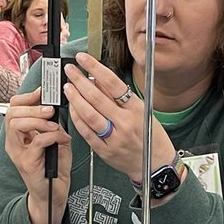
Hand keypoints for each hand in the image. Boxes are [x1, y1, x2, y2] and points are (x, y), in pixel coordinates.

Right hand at [3, 87, 71, 223]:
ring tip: (53, 126)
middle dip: (33, 107)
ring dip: (39, 120)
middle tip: (49, 110)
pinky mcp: (27, 163)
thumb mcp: (56, 141)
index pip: (13, 108)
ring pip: (17, 124)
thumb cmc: (54, 170)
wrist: (53, 195)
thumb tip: (57, 113)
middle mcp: (14, 143)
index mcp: (19, 135)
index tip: (42, 93)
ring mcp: (18, 153)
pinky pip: (36, 142)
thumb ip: (54, 127)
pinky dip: (50, 136)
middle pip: (12, 112)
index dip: (27, 97)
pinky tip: (60, 139)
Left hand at [63, 53, 177, 183]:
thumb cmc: (150, 137)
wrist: (156, 165)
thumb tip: (98, 80)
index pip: (112, 83)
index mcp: (136, 109)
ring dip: (75, 99)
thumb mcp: (143, 111)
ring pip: (89, 115)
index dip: (95, 68)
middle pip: (97, 98)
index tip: (83, 59)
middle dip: (79, 81)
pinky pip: (86, 133)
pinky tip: (72, 109)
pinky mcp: (105, 151)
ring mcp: (114, 138)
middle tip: (70, 71)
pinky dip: (77, 119)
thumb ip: (120, 97)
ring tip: (67, 87)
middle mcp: (125, 123)